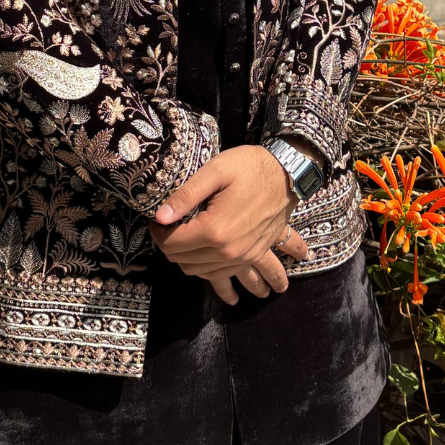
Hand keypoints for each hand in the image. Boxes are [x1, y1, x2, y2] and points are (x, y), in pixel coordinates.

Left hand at [150, 143, 310, 304]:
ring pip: (201, 273)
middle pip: (183, 261)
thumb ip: (185, 195)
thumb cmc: (250, 167)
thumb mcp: (215, 171)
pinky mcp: (252, 257)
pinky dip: (208, 272)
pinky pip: (223, 276)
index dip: (158, 233)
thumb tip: (161, 217)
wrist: (288, 175)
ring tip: (182, 242)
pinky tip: (203, 260)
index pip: (172, 244)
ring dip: (186, 261)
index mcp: (215, 229)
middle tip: (167, 228)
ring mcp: (243, 258)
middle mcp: (229, 251)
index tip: (157, 220)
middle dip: (169, 247)